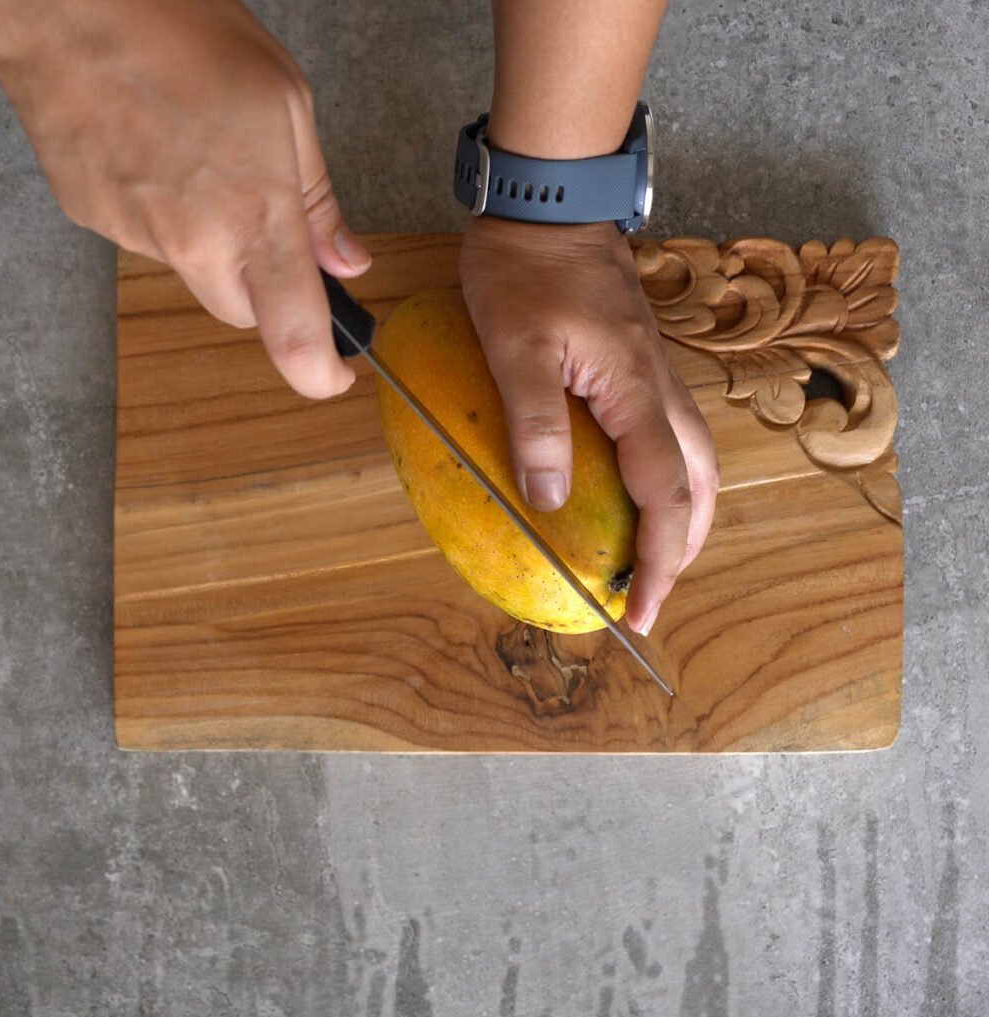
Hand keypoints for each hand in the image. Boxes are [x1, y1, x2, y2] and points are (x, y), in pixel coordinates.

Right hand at [0, 0, 369, 397]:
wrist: (65, 5)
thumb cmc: (180, 32)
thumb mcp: (286, 105)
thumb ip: (318, 199)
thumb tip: (345, 261)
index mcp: (255, 217)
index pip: (295, 335)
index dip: (320, 373)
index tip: (336, 375)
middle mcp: (194, 243)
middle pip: (244, 313)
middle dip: (266, 288)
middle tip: (265, 222)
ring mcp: (138, 236)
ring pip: (196, 274)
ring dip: (213, 243)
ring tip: (201, 163)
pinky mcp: (97, 222)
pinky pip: (149, 242)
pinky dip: (166, 216)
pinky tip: (158, 160)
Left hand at [458, 216, 719, 635]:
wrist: (550, 205)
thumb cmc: (526, 271)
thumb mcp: (515, 350)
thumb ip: (536, 425)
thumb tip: (551, 501)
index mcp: (636, 393)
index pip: (665, 497)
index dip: (660, 562)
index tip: (638, 612)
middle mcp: (661, 390)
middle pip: (700, 486)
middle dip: (684, 548)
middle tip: (650, 592)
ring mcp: (656, 376)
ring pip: (694, 462)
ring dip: (682, 516)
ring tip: (652, 555)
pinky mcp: (639, 367)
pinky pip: (670, 437)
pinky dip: (665, 480)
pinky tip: (634, 490)